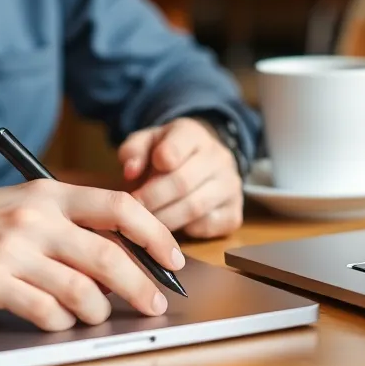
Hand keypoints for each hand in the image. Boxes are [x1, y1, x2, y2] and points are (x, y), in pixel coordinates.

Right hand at [0, 181, 184, 331]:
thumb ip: (62, 223)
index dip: (156, 235)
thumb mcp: (15, 208)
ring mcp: (11, 250)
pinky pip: (44, 311)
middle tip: (154, 305)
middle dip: (142, 286)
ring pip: (82, 289)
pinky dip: (59, 323)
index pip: (121, 207)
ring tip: (96, 318)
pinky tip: (57, 324)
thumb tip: (119, 254)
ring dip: (98, 311)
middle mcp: (35, 218)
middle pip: (111, 255)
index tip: (174, 260)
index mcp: (47, 194)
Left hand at [118, 117, 243, 239]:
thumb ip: (133, 151)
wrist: (202, 162)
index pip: (180, 144)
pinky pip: (208, 226)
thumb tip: (130, 171)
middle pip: (182, 182)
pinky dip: (185, 231)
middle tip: (133, 209)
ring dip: (164, 219)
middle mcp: (219, 158)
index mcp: (194, 134)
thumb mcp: (146, 143)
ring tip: (146, 222)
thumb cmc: (166, 154)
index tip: (133, 177)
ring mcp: (231, 186)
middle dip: (151, 199)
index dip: (160, 159)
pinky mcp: (234, 213)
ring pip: (195, 207)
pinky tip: (171, 228)